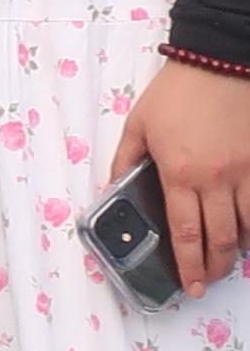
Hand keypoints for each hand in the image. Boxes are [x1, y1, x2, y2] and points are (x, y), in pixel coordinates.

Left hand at [104, 59, 249, 298]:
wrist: (217, 65)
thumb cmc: (174, 95)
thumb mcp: (137, 126)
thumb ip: (125, 161)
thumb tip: (114, 190)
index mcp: (178, 173)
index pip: (183, 231)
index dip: (187, 264)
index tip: (188, 285)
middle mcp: (215, 180)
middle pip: (220, 238)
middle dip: (214, 267)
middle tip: (206, 282)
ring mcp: (244, 173)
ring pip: (248, 228)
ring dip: (238, 251)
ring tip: (226, 263)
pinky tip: (248, 235)